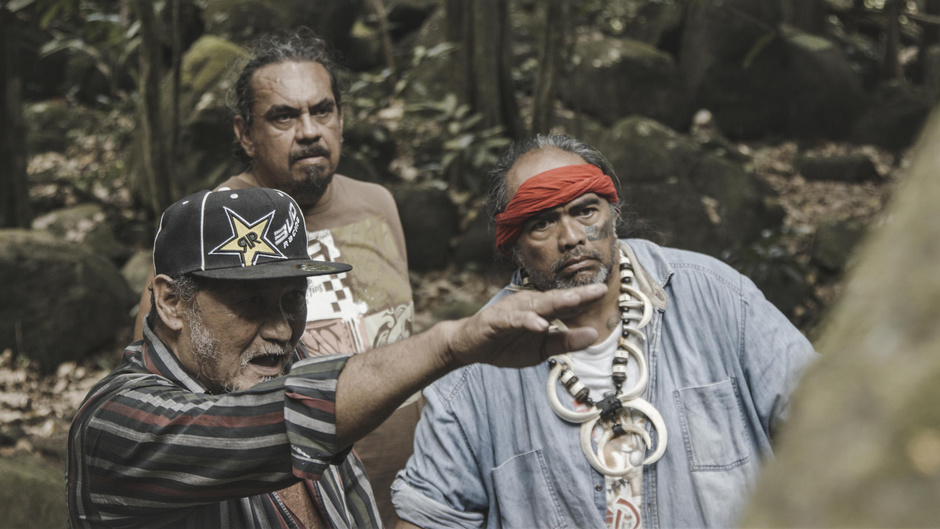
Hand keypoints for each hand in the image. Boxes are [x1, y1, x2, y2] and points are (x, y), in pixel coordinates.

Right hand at [444, 283, 605, 367]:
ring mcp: (512, 311)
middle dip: (578, 295)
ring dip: (557, 303)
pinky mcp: (496, 320)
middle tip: (599, 289)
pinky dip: (527, 321)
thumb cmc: (506, 344)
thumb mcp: (541, 349)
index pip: (567, 303)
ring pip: (537, 305)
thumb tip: (593, 335)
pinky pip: (514, 320)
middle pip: (557, 299)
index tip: (605, 290)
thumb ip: (565, 341)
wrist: (470, 346)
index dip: (585, 297)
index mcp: (541, 310)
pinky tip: (540, 325)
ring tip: (576, 301)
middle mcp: (529, 304)